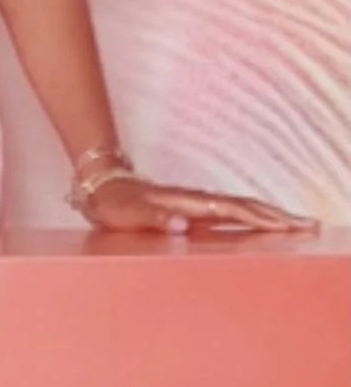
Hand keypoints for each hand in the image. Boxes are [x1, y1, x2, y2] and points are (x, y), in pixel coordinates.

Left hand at [82, 175, 320, 234]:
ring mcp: (195, 203)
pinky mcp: (192, 209)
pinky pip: (229, 212)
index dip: (259, 218)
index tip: (286, 226)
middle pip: (244, 206)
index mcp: (186, 203)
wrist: (101, 184)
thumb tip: (182, 225)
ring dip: (269, 214)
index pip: (231, 210)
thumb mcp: (129, 215)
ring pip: (240, 207)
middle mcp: (195, 201)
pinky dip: (250, 216)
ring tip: (297, 224)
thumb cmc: (115, 204)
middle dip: (277, 216)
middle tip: (309, 225)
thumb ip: (155, 219)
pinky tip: (262, 223)